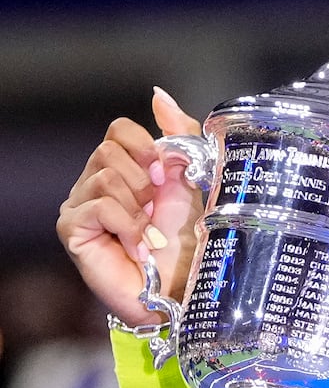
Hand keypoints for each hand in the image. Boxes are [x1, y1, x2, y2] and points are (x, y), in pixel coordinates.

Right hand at [55, 87, 203, 326]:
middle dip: (145, 180)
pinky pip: (98, 205)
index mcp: (126, 169)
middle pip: (109, 150)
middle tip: (158, 211)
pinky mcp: (74, 230)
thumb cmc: (192, 244)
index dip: (146, 146)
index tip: (167, 174)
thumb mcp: (195, 182)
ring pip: (104, 175)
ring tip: (150, 233)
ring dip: (138, 205)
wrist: (187, 291)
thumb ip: (182, 137)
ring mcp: (81, 206)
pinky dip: (127, 224)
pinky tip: (139, 244)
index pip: (119, 129)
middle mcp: (97, 183)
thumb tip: (158, 96)